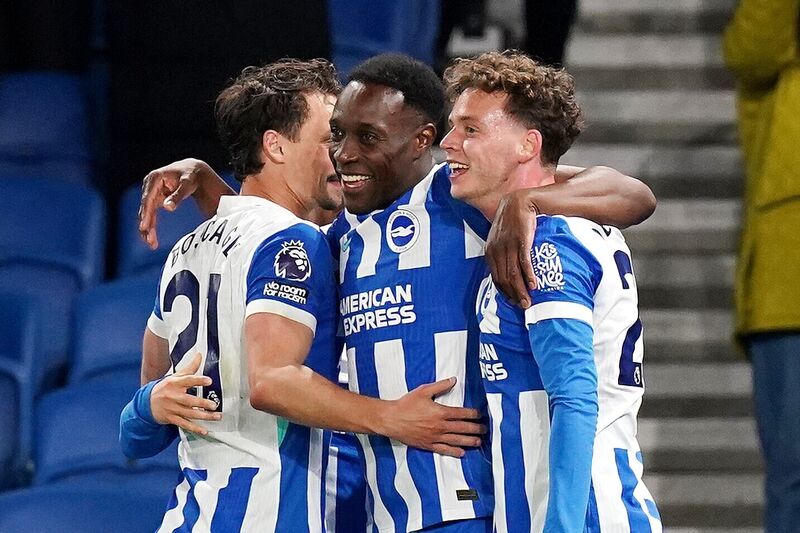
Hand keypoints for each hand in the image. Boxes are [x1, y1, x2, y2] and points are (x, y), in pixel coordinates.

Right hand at [138, 158, 208, 248]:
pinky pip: (152, 214)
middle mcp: (150, 186)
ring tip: (151, 243)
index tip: (144, 227)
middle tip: (149, 240)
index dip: (146, 213)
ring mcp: (152, 193)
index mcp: (154, 178)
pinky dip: (152, 225)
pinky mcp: (156, 200)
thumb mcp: (187, 184)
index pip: (148, 198)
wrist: (194, 171)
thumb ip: (178, 195)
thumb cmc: (191, 176)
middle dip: (146, 224)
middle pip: (145, 208)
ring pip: (147, 213)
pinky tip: (152, 238)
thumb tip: (168, 207)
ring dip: (148, 228)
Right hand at [150, 353, 220, 434]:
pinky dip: (195, 428)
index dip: (198, 380)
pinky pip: (185, 424)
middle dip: (202, 403)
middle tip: (214, 405)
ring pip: (190, 414)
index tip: (209, 380)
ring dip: (204, 416)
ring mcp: (172, 409)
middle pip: (189, 400)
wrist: (146, 403)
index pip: (187, 380)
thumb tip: (200, 355)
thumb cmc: (164, 388)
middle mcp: (173, 397)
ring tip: (216, 416)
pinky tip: (205, 430)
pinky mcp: (172, 419)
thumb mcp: (174, 376)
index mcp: (174, 384)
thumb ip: (189, 367)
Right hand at [381, 377, 485, 457]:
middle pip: (463, 428)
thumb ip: (440, 385)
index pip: (462, 414)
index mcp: (441, 412)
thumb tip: (454, 379)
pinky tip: (462, 453)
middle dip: (476, 428)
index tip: (480, 414)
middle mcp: (440, 426)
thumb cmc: (406, 404)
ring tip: (478, 442)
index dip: (473, 414)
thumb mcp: (423, 391)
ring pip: (456, 441)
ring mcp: (435, 437)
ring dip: (469, 441)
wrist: (391, 419)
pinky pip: (444, 450)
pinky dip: (454, 452)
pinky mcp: (428, 445)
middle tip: (485, 430)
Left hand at [485, 190, 538, 308]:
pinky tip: (533, 285)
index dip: (504, 292)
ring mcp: (508, 245)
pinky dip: (528, 275)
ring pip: (513, 273)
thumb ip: (503, 253)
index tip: (513, 301)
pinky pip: (524, 261)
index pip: (496, 277)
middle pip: (504, 278)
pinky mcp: (521, 240)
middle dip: (514, 295)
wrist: (520, 202)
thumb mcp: (502, 238)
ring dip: (521, 289)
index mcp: (490, 251)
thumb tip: (509, 271)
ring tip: (529, 301)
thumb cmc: (512, 221)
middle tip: (524, 306)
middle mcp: (497, 250)